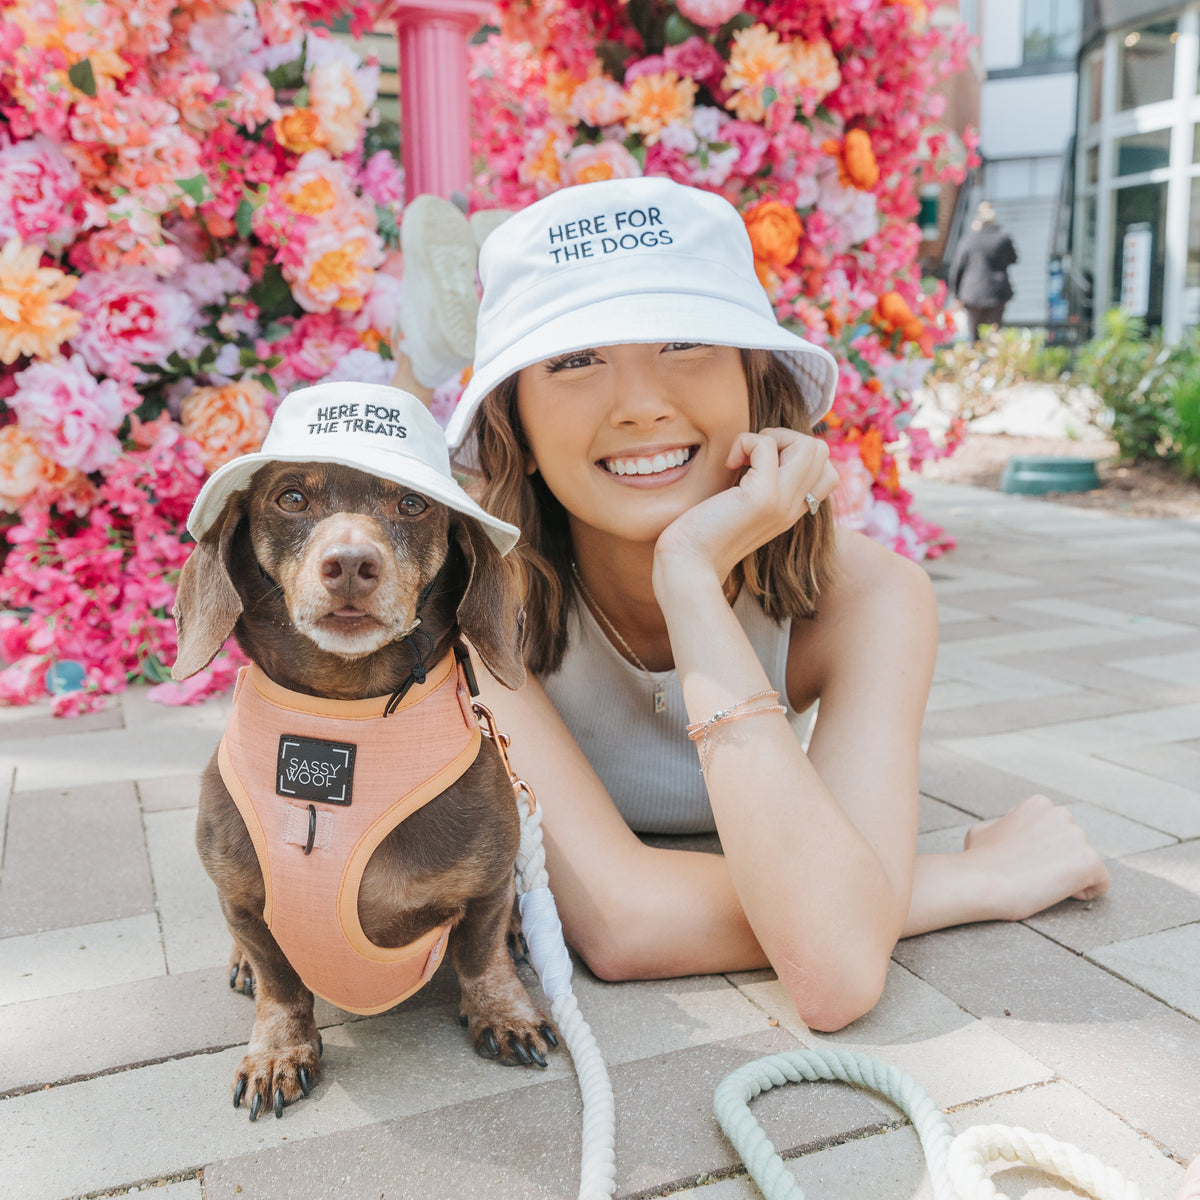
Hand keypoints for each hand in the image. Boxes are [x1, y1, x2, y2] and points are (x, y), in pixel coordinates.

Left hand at [653, 428, 839, 597]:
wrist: (687, 565)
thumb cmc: (702, 535)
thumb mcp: (740, 507)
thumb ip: (757, 485)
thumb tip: (758, 449)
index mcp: (792, 512)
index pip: (827, 471)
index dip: (796, 454)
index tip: (761, 464)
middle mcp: (793, 508)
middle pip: (821, 451)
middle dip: (785, 438)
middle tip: (752, 457)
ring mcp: (782, 503)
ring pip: (808, 445)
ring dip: (771, 437)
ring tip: (744, 457)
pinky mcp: (761, 497)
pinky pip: (766, 446)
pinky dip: (745, 442)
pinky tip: (728, 464)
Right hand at [963, 795, 1109, 919]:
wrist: (982, 881)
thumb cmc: (978, 860)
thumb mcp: (984, 830)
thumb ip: (1006, 825)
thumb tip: (1010, 825)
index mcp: (1039, 805)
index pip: (1055, 831)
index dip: (1040, 851)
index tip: (1022, 861)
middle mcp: (1062, 814)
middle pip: (1073, 846)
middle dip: (1058, 861)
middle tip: (1031, 875)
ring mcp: (1078, 837)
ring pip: (1085, 864)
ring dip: (1068, 877)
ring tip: (1041, 884)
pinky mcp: (1090, 861)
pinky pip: (1099, 883)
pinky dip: (1083, 892)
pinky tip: (1058, 892)